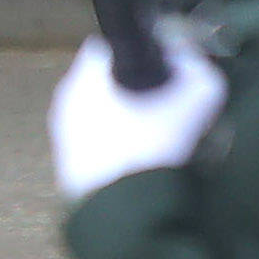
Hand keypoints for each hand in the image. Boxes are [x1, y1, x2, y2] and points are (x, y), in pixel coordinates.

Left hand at [48, 26, 226, 200]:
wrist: (127, 214)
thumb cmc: (155, 146)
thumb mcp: (196, 99)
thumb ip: (196, 66)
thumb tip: (186, 54)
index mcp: (85, 75)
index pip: (111, 45)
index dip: (141, 52)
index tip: (163, 70)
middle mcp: (65, 99)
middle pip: (105, 78)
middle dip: (132, 85)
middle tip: (164, 104)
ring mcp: (62, 133)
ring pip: (100, 109)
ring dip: (123, 115)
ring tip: (154, 135)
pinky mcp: (65, 163)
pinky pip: (94, 138)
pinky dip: (113, 141)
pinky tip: (139, 158)